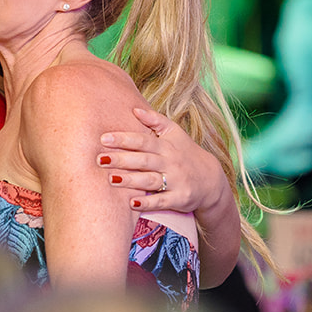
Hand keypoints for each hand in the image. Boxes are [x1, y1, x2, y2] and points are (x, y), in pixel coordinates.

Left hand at [100, 105, 231, 217]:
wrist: (211, 180)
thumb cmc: (185, 153)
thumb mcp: (175, 133)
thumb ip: (155, 120)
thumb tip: (134, 108)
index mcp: (166, 146)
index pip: (143, 140)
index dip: (123, 139)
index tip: (103, 138)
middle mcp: (170, 162)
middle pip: (143, 160)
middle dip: (121, 159)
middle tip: (100, 159)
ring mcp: (176, 181)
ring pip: (150, 180)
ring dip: (130, 180)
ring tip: (111, 179)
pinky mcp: (180, 198)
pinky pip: (162, 201)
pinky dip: (148, 202)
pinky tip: (132, 203)